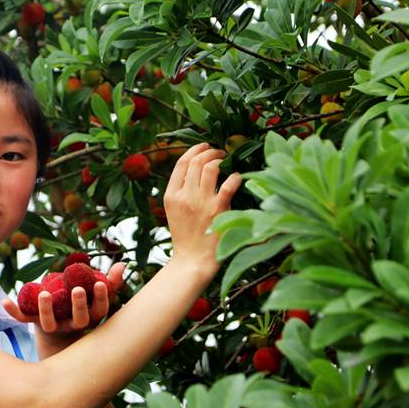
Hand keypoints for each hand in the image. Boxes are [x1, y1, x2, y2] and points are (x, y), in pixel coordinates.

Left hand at [2, 262, 126, 334]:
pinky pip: (23, 318)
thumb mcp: (97, 296)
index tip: (100, 284)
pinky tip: (4, 301)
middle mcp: (72, 325)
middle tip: (78, 290)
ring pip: (49, 323)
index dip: (102, 298)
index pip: (100, 310)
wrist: (58, 335)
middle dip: (78, 305)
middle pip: (78, 320)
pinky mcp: (34, 324)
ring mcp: (53, 326)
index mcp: (90, 318)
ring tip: (44, 293)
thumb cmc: (83, 308)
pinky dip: (13, 311)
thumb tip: (122, 264)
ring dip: (46, 309)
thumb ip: (110, 282)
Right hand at [164, 142, 242, 273]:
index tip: (203, 146)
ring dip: (220, 159)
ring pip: (210, 167)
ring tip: (227, 160)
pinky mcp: (218, 209)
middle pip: (196, 161)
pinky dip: (234, 177)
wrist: (193, 261)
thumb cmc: (186, 237)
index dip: (194, 150)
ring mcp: (201, 202)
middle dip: (209, 151)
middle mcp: (184, 196)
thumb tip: (195, 171)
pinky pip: (227, 184)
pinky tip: (237, 177)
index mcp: (171, 195)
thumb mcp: (174, 212)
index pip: (181, 163)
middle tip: (218, 152)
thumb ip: (181, 192)